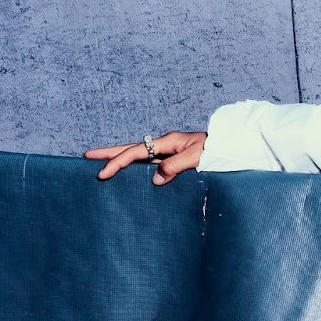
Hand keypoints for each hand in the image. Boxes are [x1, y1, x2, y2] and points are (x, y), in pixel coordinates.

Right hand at [85, 131, 206, 185]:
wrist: (233, 148)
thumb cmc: (217, 151)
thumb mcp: (197, 157)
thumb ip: (176, 166)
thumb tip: (155, 178)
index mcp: (168, 142)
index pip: (136, 152)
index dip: (118, 162)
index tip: (103, 174)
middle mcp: (165, 146)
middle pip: (132, 149)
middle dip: (109, 153)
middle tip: (87, 156)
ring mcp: (169, 153)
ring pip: (139, 157)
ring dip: (121, 160)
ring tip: (102, 165)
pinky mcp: (175, 161)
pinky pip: (151, 164)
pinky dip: (137, 168)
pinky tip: (131, 175)